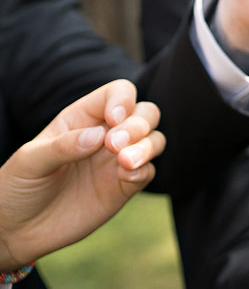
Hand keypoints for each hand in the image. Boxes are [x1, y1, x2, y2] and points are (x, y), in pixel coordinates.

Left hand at [0, 80, 164, 269]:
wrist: (16, 231)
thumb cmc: (17, 188)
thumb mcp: (29, 161)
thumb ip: (62, 146)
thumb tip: (99, 136)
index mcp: (82, 119)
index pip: (117, 93)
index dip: (123, 100)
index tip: (113, 120)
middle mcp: (106, 135)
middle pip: (145, 112)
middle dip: (138, 124)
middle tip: (114, 145)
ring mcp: (117, 161)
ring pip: (154, 139)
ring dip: (147, 145)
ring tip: (125, 162)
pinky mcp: (124, 187)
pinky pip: (148, 171)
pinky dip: (143, 170)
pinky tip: (125, 177)